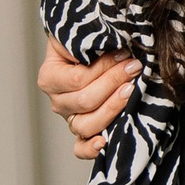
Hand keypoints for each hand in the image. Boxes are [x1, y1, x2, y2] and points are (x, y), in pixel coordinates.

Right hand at [39, 36, 139, 163]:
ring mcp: (70, 118)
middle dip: (114, 82)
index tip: (125, 54)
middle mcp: (58, 101)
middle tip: (134, 67)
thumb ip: (89, 40)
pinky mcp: (84, 131)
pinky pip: (81, 148)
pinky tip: (104, 142)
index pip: (78, 79)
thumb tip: (111, 42)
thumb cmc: (85, 42)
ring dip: (112, 108)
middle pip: (85, 101)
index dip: (105, 68)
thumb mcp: (82, 35)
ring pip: (87, 125)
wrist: (85, 51)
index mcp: (50, 78)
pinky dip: (91, 149)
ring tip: (130, 91)